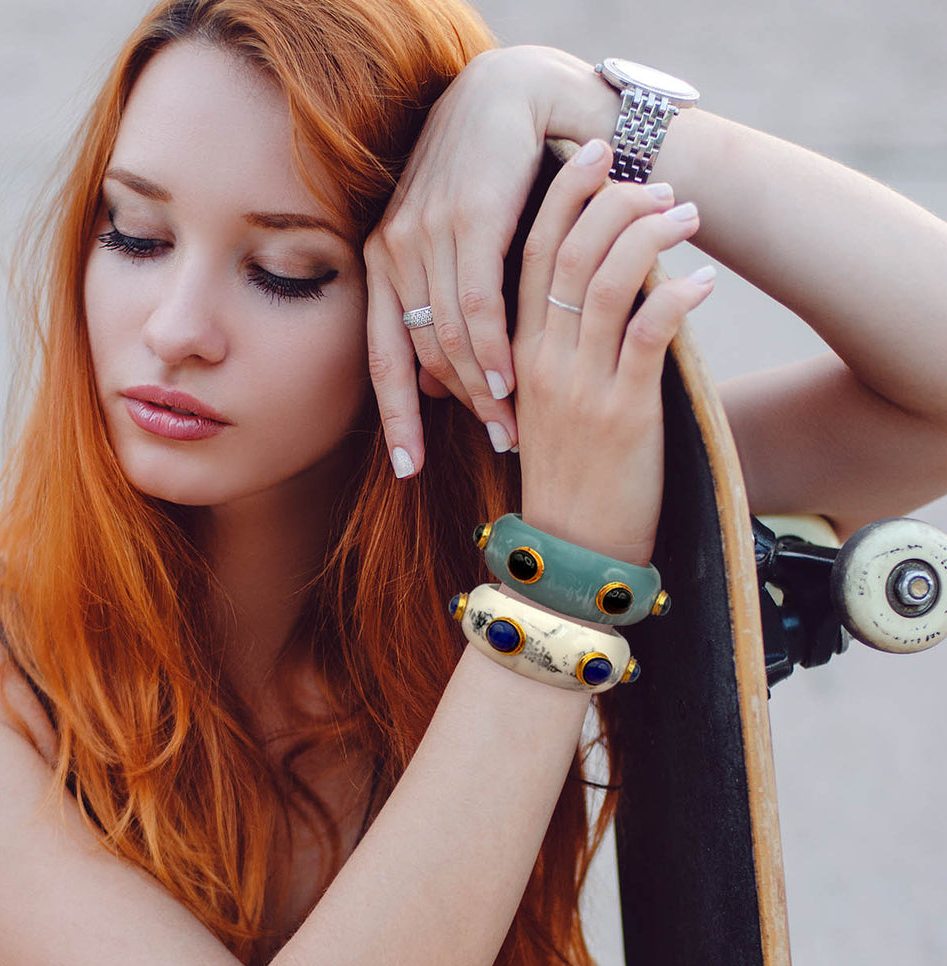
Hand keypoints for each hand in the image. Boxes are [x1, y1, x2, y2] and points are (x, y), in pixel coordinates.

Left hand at [362, 47, 620, 477]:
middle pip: (420, 357)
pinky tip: (511, 381)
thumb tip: (437, 384)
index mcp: (380, 266)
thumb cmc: (486, 186)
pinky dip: (494, 349)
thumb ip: (442, 313)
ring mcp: (424, 234)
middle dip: (457, 414)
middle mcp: (392, 251)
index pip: (381, 359)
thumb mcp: (454, 254)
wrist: (510, 100)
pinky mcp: (467, 218)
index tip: (409, 470)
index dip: (396, 419)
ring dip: (481, 392)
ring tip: (511, 430)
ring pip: (448, 338)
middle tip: (496, 449)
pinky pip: (477, 304)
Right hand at [512, 141, 714, 565]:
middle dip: (605, 200)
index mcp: (516, 358)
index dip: (557, 200)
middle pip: (563, 255)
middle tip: (649, 174)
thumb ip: (557, 353)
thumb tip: (601, 293)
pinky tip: (704, 280)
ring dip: (648, 236)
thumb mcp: (546, 409)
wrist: (570, 554)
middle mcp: (540, 363)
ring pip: (605, 282)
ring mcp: (579, 386)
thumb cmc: (566, 480)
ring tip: (686, 214)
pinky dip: (677, 296)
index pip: (528, 259)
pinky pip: (648, 333)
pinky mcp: (623, 412)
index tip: (589, 156)